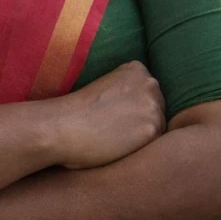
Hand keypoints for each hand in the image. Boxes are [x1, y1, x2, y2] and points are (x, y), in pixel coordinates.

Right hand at [44, 61, 165, 169]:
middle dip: (142, 122)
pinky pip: (156, 145)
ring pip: (159, 129)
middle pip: (159, 110)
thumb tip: (141, 109)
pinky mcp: (152, 129)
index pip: (150, 95)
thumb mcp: (107, 86)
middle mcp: (150, 83)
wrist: (60, 127)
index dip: (134, 110)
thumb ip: (128, 91)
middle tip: (115, 132)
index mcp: (137, 69)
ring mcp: (153, 106)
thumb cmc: (76, 112)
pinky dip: (140, 150)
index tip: (114, 116)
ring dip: (142, 138)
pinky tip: (120, 149)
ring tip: (116, 141)